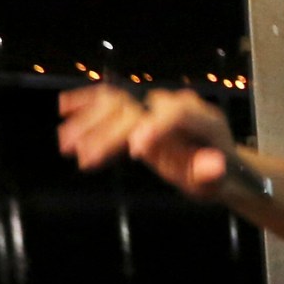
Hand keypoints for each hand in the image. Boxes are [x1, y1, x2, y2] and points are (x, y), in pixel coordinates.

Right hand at [57, 86, 241, 199]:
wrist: (218, 166)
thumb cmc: (216, 178)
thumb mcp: (217, 183)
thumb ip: (211, 174)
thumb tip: (210, 166)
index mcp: (205, 120)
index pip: (179, 114)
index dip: (156, 128)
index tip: (136, 151)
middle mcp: (181, 105)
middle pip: (140, 109)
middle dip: (109, 132)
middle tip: (84, 156)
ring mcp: (160, 103)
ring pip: (120, 103)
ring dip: (90, 122)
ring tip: (66, 143)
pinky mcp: (144, 107)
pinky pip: (114, 100)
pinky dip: (89, 102)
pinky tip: (64, 107)